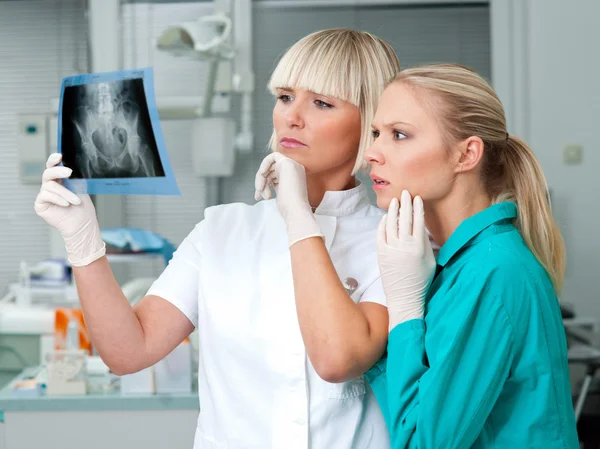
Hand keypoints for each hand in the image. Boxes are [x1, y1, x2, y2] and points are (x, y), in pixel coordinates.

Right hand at [34, 153, 105, 266]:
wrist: (82, 225)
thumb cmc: (82, 209)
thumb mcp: (80, 190)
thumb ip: (72, 178)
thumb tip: (69, 167)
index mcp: (60, 181)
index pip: (53, 167)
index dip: (53, 160)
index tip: (59, 156)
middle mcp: (50, 186)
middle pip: (48, 173)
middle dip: (58, 170)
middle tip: (69, 172)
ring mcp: (44, 195)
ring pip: (50, 186)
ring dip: (65, 193)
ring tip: (75, 201)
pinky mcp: (40, 204)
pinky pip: (45, 196)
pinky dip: (58, 199)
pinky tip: (66, 204)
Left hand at [254, 152, 322, 246]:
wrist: (296, 211)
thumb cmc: (290, 207)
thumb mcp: (281, 193)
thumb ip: (276, 185)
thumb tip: (264, 183)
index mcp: (295, 177)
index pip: (276, 175)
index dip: (266, 183)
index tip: (260, 195)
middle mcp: (296, 169)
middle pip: (271, 170)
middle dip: (262, 181)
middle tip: (259, 194)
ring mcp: (293, 165)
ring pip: (270, 166)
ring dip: (261, 178)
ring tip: (261, 191)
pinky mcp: (287, 163)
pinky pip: (272, 156)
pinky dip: (264, 164)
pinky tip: (262, 174)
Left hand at [377, 190, 436, 330]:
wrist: (405, 297)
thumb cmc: (421, 281)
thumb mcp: (430, 261)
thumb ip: (426, 244)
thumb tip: (422, 229)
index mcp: (419, 247)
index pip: (418, 222)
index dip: (418, 208)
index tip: (417, 198)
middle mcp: (404, 246)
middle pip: (405, 219)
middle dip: (405, 204)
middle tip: (405, 192)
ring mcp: (391, 250)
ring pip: (391, 224)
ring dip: (393, 211)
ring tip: (395, 201)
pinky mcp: (381, 254)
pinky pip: (381, 234)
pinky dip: (383, 224)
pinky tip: (385, 217)